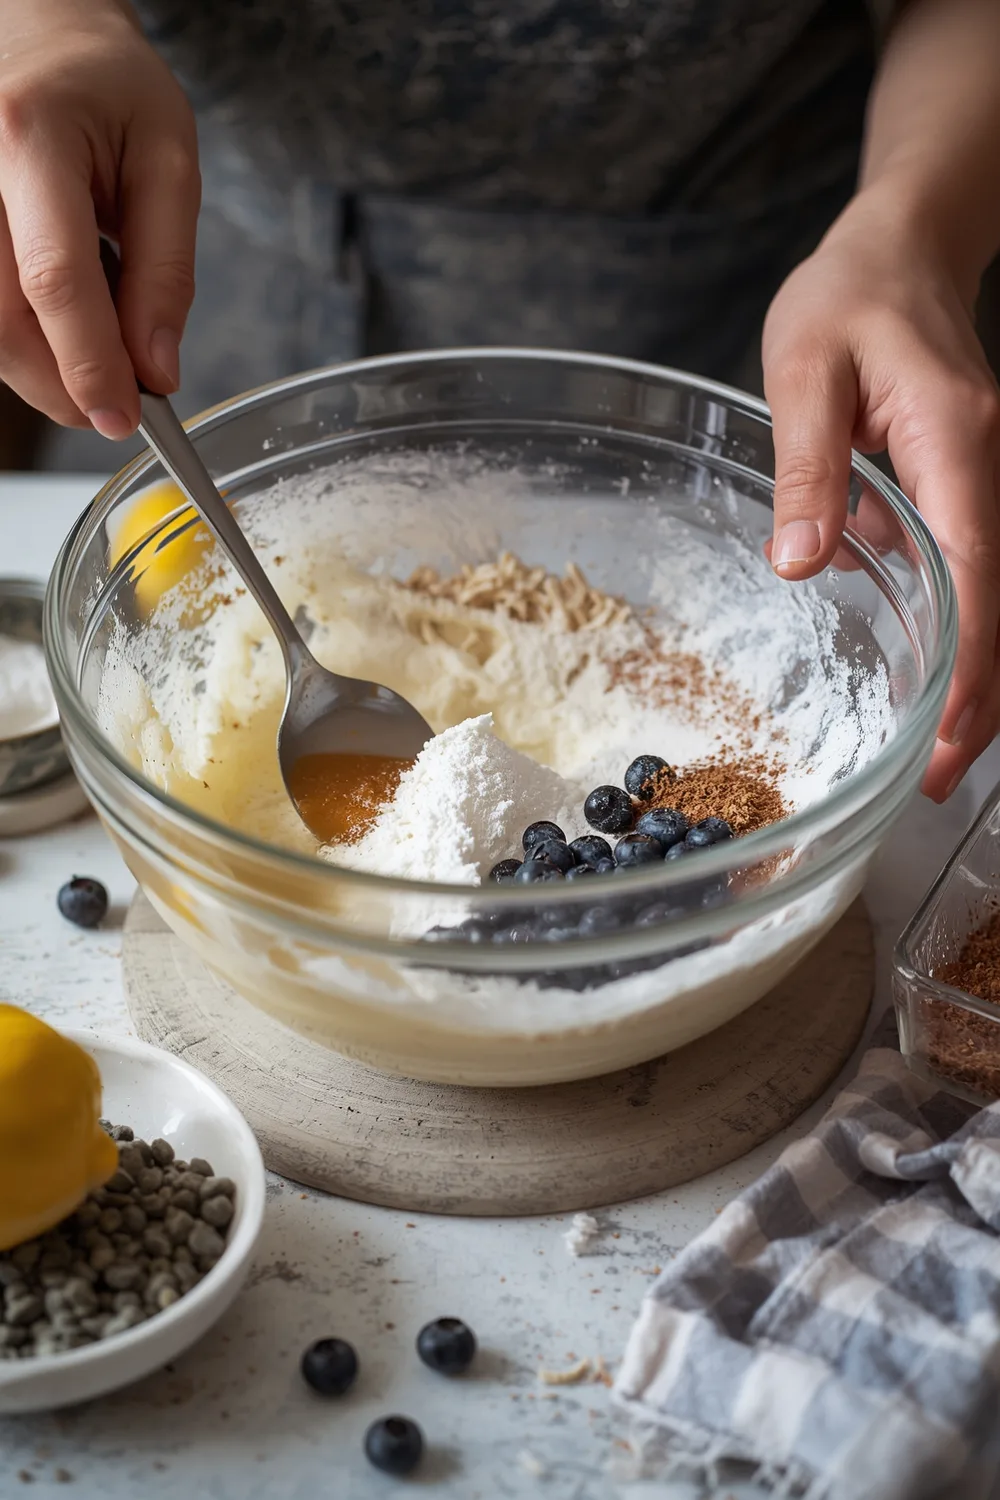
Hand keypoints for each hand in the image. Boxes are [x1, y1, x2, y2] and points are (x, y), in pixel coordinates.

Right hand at [0, 0, 198, 435]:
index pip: (55, 279)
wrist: (35, 26)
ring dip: (42, 369)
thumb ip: (166, 268)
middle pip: (3, 319)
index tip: (127, 418)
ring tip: (97, 350)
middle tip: (117, 406)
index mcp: (28, 137)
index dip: (90, 364)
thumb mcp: (167, 159)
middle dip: (64, 385)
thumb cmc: (105, 83)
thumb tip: (158, 368)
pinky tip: (59, 321)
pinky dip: (21, 339)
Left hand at [763, 190, 999, 801]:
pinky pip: (977, 571)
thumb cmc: (850, 295)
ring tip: (942, 756)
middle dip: (980, 697)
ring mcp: (984, 478)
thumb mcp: (804, 367)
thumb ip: (806, 463)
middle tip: (938, 780)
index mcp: (954, 442)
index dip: (969, 665)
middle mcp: (986, 469)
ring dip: (978, 674)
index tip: (947, 739)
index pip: (976, 573)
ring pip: (997, 595)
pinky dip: (966, 631)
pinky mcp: (966, 484)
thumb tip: (800, 564)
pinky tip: (938, 678)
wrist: (901, 247)